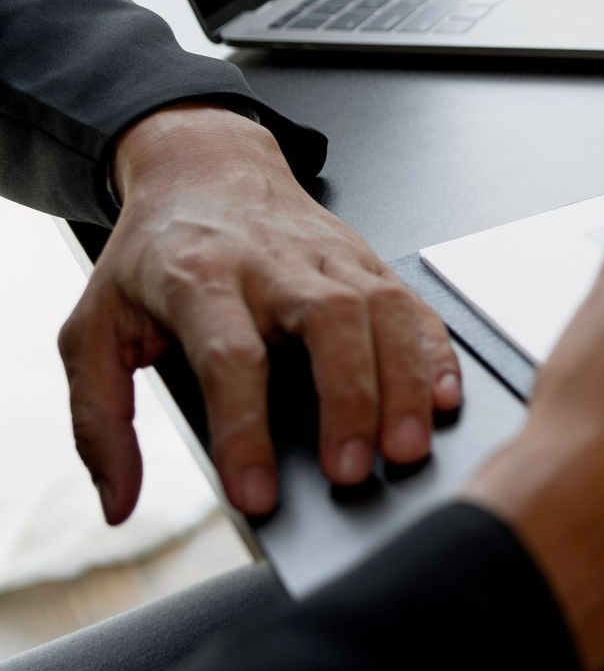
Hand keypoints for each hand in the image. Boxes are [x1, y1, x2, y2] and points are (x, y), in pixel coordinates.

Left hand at [60, 103, 462, 522]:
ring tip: (406, 448)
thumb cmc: (153, 257)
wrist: (206, 166)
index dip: (246, 430)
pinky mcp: (368, 258)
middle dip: (348, 400)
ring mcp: (331, 256)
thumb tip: (119, 504)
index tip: (256, 496)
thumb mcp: (93, 329)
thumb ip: (99, 420)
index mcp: (198, 277)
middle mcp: (274, 262)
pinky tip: (442, 398)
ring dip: (403, 380)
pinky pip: (413, 302)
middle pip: (328, 322)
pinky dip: (435, 350)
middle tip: (352, 473)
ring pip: (382, 309)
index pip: (231, 356)